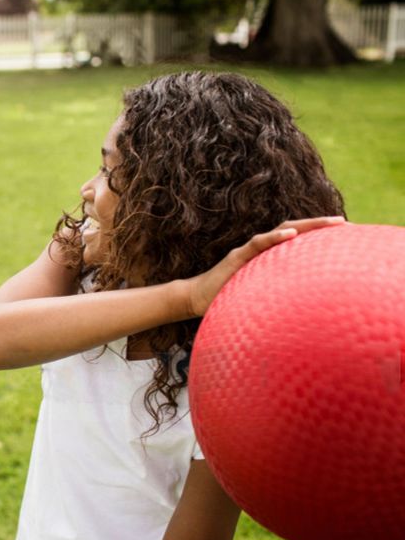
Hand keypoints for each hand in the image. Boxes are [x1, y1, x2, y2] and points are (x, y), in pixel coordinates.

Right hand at [185, 216, 345, 316]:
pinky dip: (275, 237)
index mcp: (266, 258)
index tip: (343, 235)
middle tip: (344, 223)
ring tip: (328, 222)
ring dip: (305, 225)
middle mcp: (259, 250)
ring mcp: (247, 251)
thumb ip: (276, 299)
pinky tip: (291, 234)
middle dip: (319, 225)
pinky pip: (257, 243)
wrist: (194, 300)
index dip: (317, 236)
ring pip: (280, 230)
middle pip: (293, 229)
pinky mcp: (236, 257)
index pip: (295, 241)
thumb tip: (303, 316)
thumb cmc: (225, 302)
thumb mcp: (258, 299)